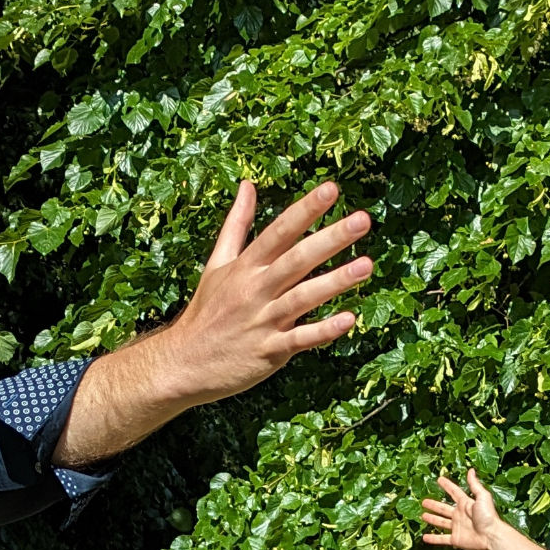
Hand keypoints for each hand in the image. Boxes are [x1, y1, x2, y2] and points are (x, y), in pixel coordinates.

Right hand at [151, 178, 373, 404]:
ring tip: (366, 265)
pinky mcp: (269, 351)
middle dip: (330, 239)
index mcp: (246, 266)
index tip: (331, 189)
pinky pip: (300, 339)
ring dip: (335, 281)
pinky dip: (323, 331)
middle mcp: (256, 290)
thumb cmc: (206, 313)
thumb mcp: (216, 264)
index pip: (280, 231)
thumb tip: (248, 185)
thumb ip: (237, 224)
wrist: (182, 364)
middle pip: (297, 259)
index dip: (306, 210)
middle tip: (362, 220)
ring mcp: (263, 321)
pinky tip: (349, 320)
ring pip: (303, 297)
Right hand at [419, 468, 503, 549]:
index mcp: (465, 504)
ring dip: (432, 519)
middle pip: (444, 508)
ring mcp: (457, 527)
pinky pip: (442, 539)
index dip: (447, 485)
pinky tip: (425, 537)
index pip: (454, 492)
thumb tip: (471, 470)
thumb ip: (475, 484)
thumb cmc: (489, 516)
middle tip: (425, 501)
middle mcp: (460, 515)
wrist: (491, 535)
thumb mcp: (482, 497)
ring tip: (423, 516)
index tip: (439, 480)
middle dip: (434, 505)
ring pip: (441, 522)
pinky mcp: (456, 539)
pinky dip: (433, 539)